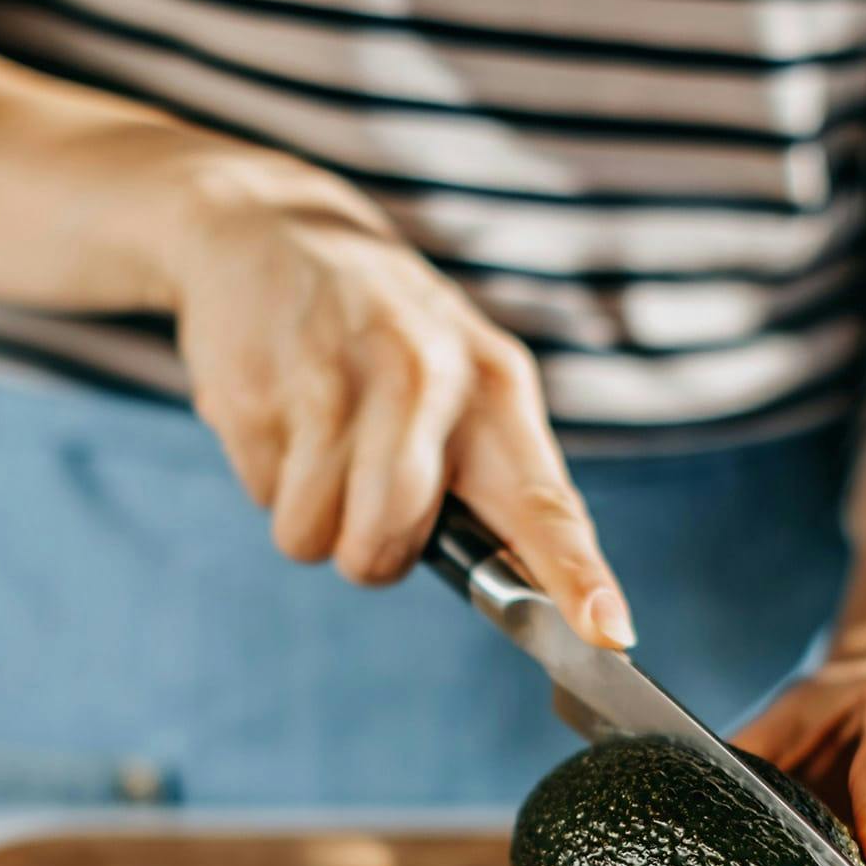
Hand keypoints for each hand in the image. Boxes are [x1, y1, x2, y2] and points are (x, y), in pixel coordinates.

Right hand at [170, 151, 634, 648]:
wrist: (271, 231)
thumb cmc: (383, 334)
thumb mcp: (460, 375)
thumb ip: (492, 475)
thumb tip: (524, 595)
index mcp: (494, 385)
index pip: (544, 501)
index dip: (576, 575)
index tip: (610, 635)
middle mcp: (423, 378)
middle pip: (388, 547)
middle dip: (367, 548)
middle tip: (363, 489)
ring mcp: (334, 381)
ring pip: (314, 538)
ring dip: (310, 516)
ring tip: (318, 438)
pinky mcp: (255, 388)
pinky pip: (263, 494)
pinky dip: (267, 474)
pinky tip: (281, 408)